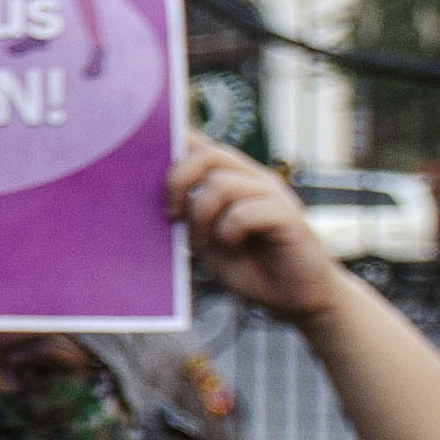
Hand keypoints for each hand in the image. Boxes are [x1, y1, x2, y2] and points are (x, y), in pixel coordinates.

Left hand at [169, 140, 352, 325]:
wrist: (295, 298)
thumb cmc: (250, 268)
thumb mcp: (206, 239)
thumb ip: (189, 213)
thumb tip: (159, 194)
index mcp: (234, 178)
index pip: (202, 144)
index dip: (175, 140)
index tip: (144, 158)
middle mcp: (254, 178)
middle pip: (208, 154)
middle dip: (178, 181)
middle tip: (172, 215)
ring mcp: (273, 193)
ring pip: (221, 183)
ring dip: (203, 218)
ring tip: (210, 243)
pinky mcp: (288, 215)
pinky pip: (243, 212)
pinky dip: (228, 232)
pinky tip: (234, 247)